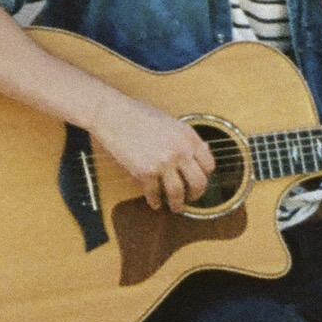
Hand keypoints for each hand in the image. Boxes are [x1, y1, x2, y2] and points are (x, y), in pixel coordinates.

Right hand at [94, 93, 214, 209]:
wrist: (112, 114)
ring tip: (175, 207)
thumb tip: (205, 150)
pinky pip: (154, 193)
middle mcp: (180, 150)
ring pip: (178, 193)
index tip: (199, 181)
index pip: (209, 164)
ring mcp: (164, 161)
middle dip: (196, 195)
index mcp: (188, 136)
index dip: (205, 176)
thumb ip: (187, 138)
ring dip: (177, 204)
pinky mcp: (146, 171)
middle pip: (199, 182)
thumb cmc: (138, 115)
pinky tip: (154, 202)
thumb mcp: (171, 122)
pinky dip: (154, 201)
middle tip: (191, 198)